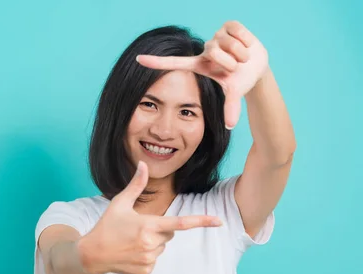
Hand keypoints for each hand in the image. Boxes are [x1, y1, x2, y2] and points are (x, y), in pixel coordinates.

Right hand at [79, 161, 222, 273]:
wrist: (92, 254)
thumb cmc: (106, 226)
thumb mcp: (119, 203)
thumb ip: (136, 185)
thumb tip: (143, 164)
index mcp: (148, 225)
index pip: (180, 223)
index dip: (202, 222)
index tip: (219, 221)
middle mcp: (151, 244)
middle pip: (169, 233)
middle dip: (159, 229)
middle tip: (137, 229)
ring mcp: (149, 259)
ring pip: (162, 247)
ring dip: (152, 243)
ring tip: (131, 242)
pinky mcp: (146, 270)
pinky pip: (154, 260)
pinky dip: (146, 256)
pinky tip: (130, 253)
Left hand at [136, 21, 268, 128]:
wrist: (258, 66)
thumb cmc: (239, 79)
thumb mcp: (233, 92)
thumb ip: (230, 107)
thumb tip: (230, 126)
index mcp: (199, 65)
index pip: (173, 63)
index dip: (156, 62)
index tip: (137, 60)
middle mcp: (205, 50)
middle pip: (216, 54)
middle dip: (231, 63)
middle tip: (235, 67)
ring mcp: (216, 36)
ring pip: (229, 44)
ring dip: (241, 54)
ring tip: (241, 58)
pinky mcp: (229, 25)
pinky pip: (237, 32)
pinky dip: (246, 40)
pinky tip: (246, 44)